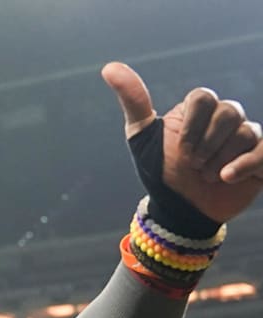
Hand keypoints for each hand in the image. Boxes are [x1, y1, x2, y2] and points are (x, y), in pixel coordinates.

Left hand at [102, 61, 262, 223]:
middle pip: (228, 111)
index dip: (192, 126)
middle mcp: (223, 119)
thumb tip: (109, 68)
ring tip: (205, 176)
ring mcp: (244, 137)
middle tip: (192, 164)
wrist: (179, 209)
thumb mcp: (141, 137)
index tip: (180, 149)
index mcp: (197, 110)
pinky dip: (246, 164)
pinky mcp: (260, 157)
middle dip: (206, 143)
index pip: (204, 97)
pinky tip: (226, 177)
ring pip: (246, 131)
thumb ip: (133, 101)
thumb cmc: (160, 170)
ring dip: (219, 160)